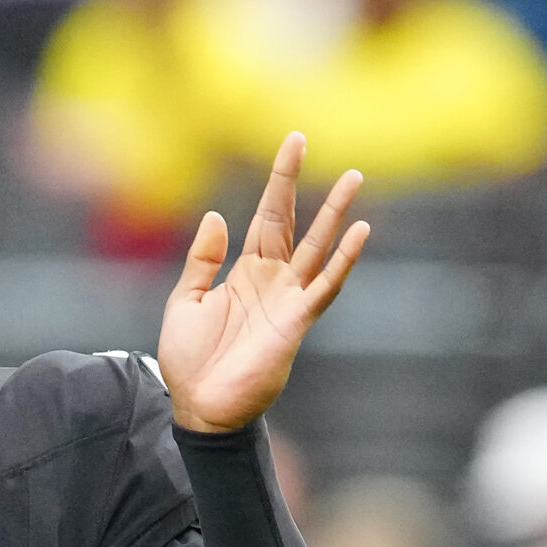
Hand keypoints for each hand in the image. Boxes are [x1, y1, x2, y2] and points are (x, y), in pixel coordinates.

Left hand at [157, 135, 369, 435]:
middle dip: (298, 183)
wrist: (198, 406)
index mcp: (246, 271)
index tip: (293, 143)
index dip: (278, 181)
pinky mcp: (296, 322)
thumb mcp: (185, 300)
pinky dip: (343, 261)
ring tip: (354, 178)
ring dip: (335, 213)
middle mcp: (272, 279)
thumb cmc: (190, 360)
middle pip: (291, 221)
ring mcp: (287, 299)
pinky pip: (324, 287)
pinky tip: (360, 233)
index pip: (267, 216)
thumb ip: (202, 259)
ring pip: (317, 247)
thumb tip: (215, 217)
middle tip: (305, 140)